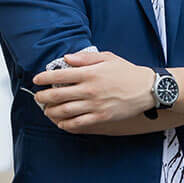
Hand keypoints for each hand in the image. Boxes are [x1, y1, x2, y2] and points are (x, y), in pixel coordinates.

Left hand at [31, 50, 155, 131]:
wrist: (147, 89)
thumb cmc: (126, 72)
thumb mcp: (107, 58)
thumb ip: (85, 58)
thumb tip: (66, 58)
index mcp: (90, 73)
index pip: (60, 75)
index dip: (44, 78)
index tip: (36, 79)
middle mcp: (90, 90)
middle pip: (58, 95)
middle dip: (43, 97)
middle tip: (37, 97)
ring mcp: (95, 105)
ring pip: (65, 111)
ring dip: (51, 111)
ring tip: (46, 110)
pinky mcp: (101, 118)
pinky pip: (78, 124)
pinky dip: (66, 124)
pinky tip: (61, 122)